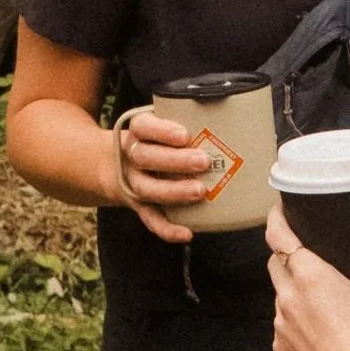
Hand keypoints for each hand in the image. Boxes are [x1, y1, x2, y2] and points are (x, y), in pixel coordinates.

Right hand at [113, 111, 217, 244]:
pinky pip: (151, 219)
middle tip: (204, 161)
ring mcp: (133, 182)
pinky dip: (168, 229)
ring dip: (173, 191)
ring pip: (147, 189)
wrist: (118, 165)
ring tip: (200, 192)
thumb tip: (231, 117)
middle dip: (174, 161)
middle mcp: (132, 156)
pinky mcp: (139, 206)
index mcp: (138, 132)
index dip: (162, 131)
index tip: (185, 135)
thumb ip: (189, 120)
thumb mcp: (163, 123)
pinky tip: (187, 233)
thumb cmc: (157, 141)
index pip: (143, 126)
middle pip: (145, 157)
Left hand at [267, 205, 349, 350]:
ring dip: (294, 292)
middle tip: (306, 253)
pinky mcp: (280, 350)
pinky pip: (283, 325)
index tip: (280, 210)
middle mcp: (288, 296)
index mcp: (311, 275)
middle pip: (275, 262)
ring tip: (323, 302)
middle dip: (286, 254)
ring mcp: (281, 325)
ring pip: (280, 296)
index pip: (279, 236)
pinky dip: (296, 321)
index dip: (277, 219)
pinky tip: (322, 332)